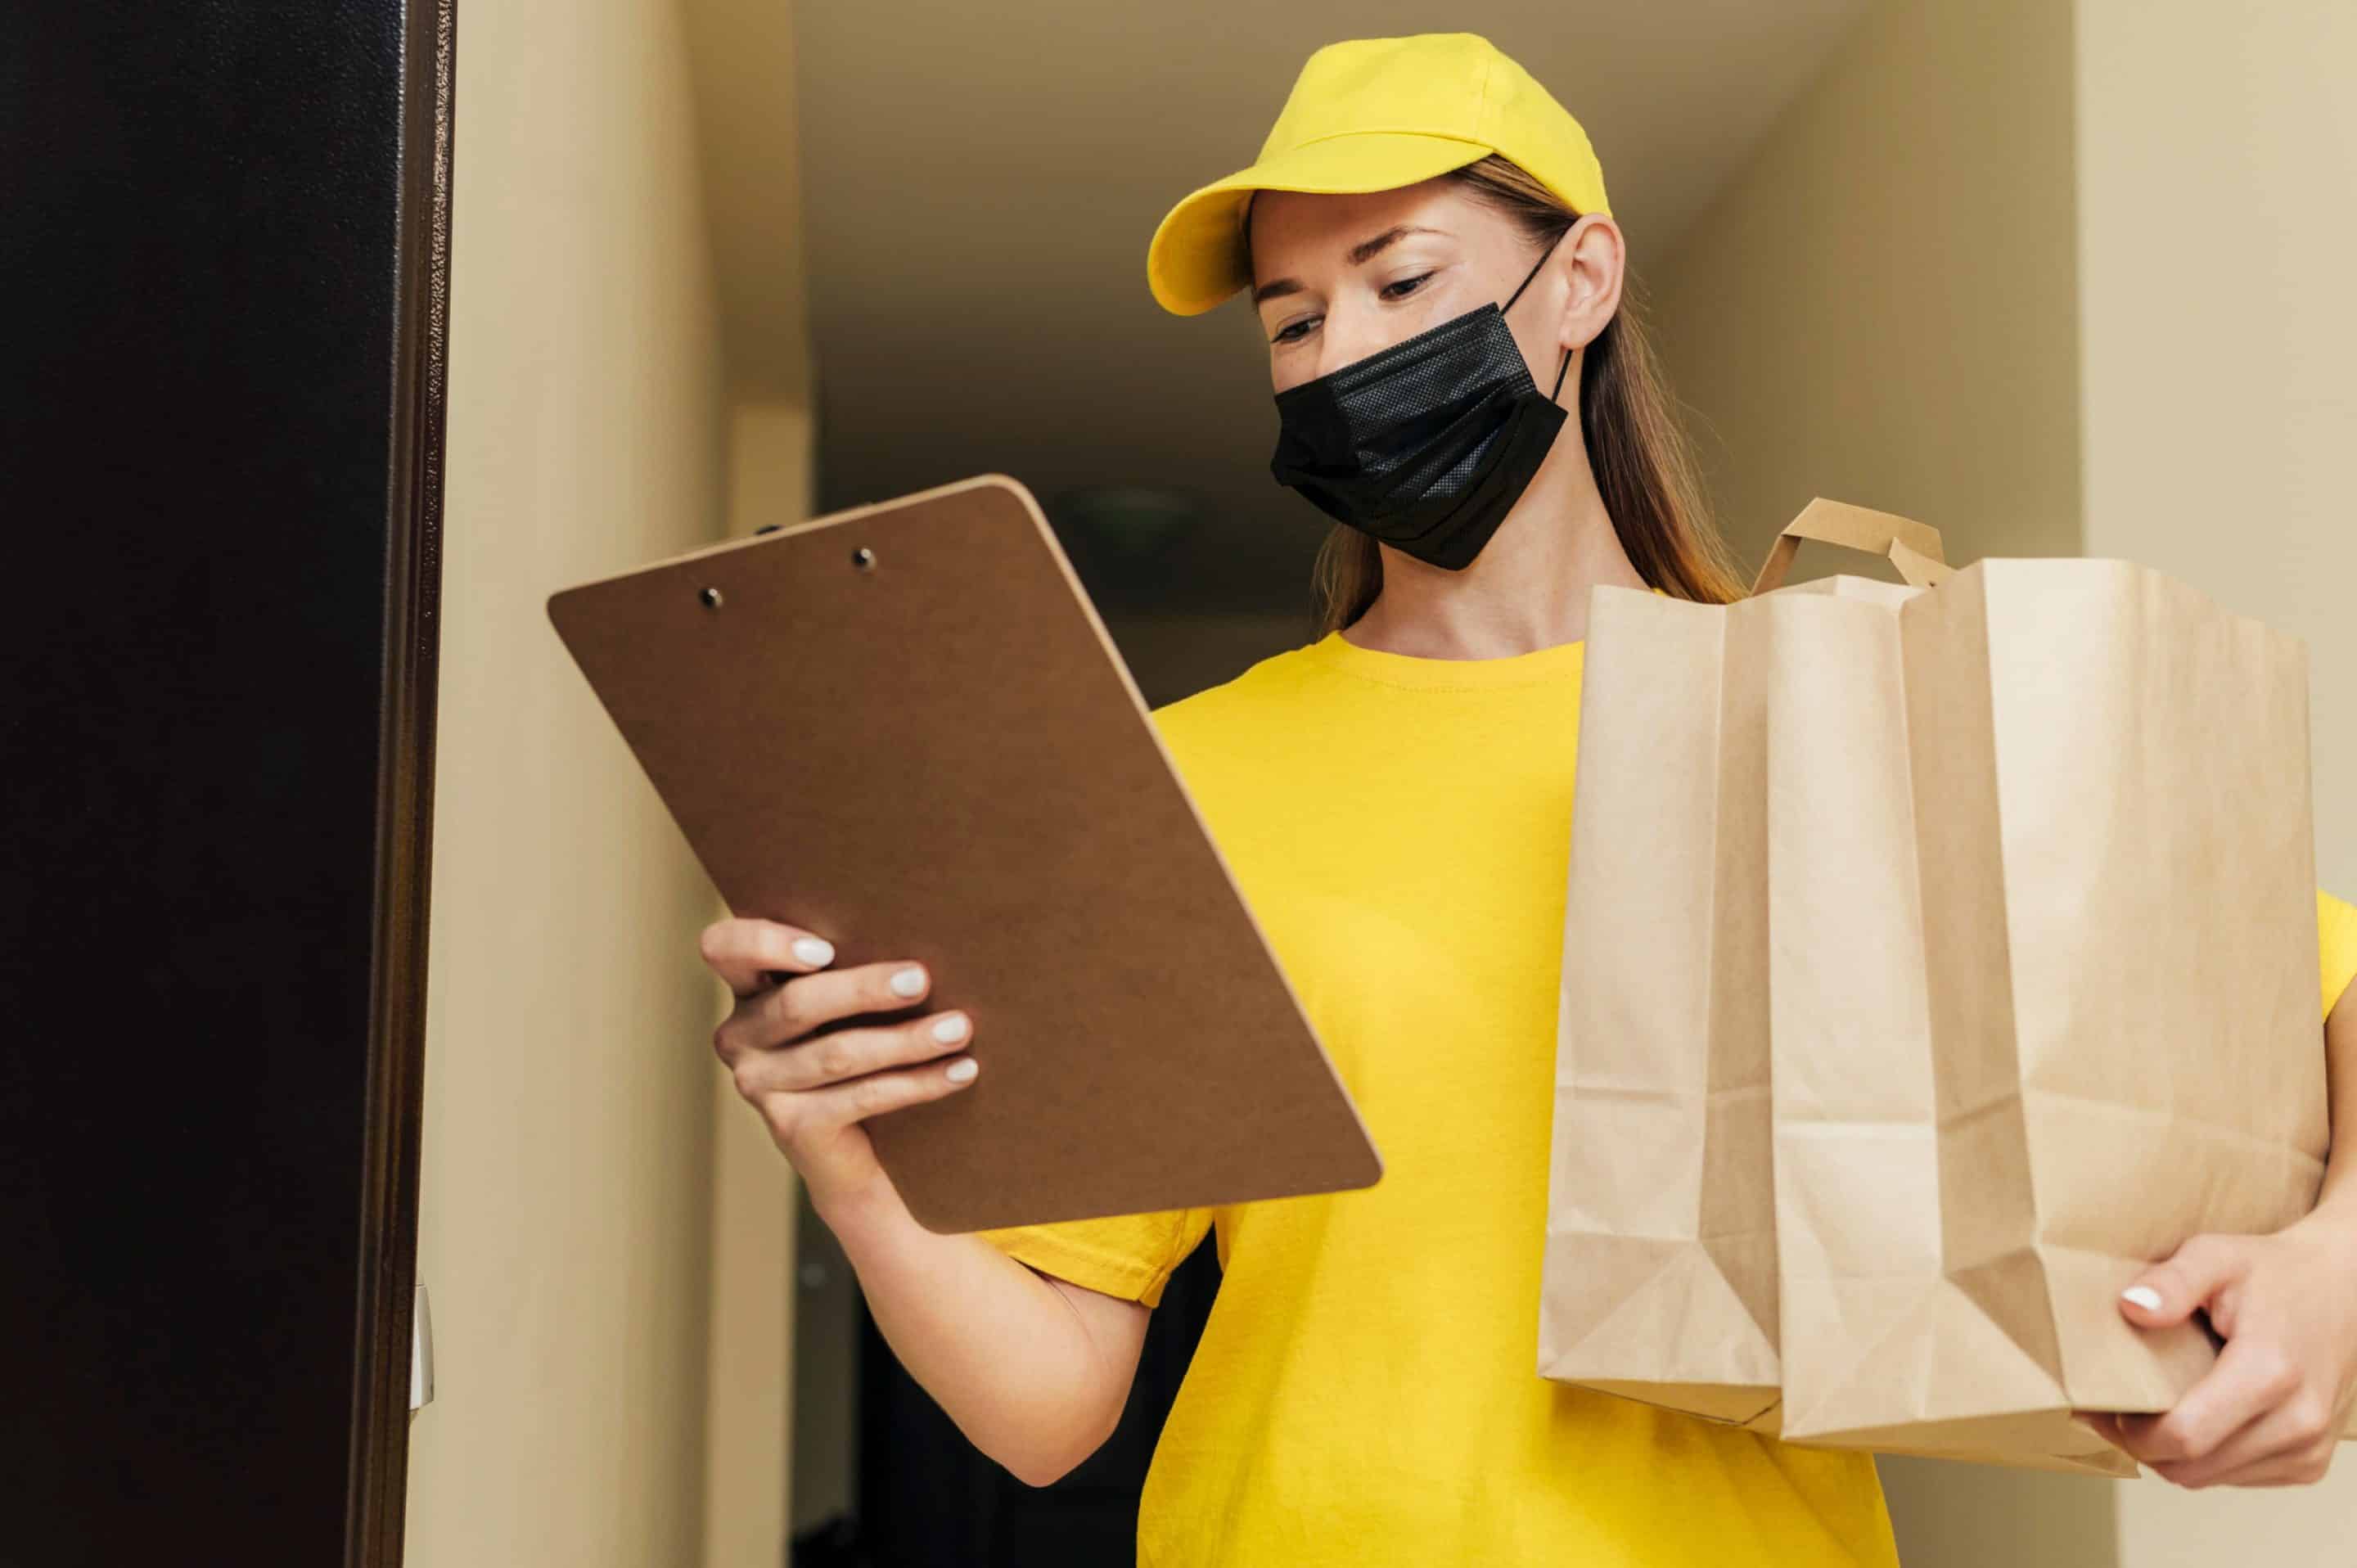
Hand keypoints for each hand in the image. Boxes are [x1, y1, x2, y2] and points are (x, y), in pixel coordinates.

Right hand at [698, 916, 979, 1217]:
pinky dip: (919, 1082)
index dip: (764, 943)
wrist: (860, 1154)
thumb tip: (926, 939)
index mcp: (749, 989)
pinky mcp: (791, 1127)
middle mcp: (741, 1036)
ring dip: (907, 1039)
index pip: (725, 948)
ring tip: (958, 1028)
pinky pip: (863, 1096)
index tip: (825, 949)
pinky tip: (961, 1070)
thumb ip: (856, 967)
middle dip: (864, 989)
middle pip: (797, 1003)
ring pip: (838, 1053)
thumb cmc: (864, 1049)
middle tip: (922, 979)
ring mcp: (760, 1085)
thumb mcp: (849, 1005)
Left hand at [2077, 1217, 2356, 1486]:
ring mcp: (2308, 1447)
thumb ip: (2173, 1280)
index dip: (2132, 1431)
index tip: (2106, 1405)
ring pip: (2210, 1478)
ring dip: (2173, 1454)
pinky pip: (2237, 1476)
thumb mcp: (2218, 1255)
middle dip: (2143, 1444)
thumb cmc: (2275, 1273)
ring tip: (2153, 1410)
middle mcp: (2297, 1420)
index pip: (2184, 1436)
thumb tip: (2131, 1308)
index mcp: (2269, 1372)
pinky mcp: (2310, 1462)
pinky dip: (2207, 1457)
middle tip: (2118, 1409)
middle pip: (2190, 1467)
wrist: (2344, 1291)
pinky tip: (2196, 1416)